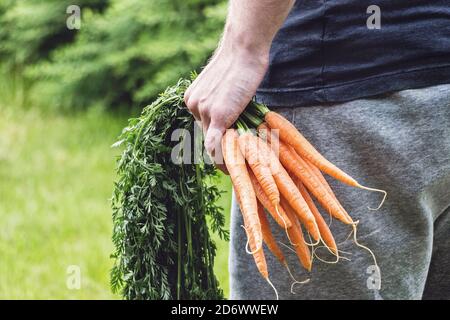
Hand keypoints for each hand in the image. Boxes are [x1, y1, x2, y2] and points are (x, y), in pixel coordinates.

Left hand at [184, 41, 268, 172]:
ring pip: (213, 140)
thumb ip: (220, 105)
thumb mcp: (221, 87)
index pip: (202, 127)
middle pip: (206, 136)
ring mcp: (204, 111)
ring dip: (225, 153)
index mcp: (191, 100)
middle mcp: (193, 106)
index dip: (213, 142)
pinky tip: (229, 167)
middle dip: (218, 151)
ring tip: (236, 165)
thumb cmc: (237, 65)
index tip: (222, 155)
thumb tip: (229, 127)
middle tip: (231, 165)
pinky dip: (221, 157)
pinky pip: (216, 142)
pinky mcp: (218, 115)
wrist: (243, 51)